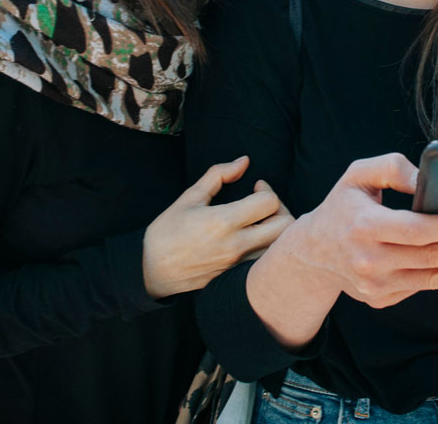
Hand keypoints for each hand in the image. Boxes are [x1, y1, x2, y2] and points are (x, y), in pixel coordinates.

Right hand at [142, 156, 291, 298]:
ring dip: (277, 230)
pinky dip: (268, 248)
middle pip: (285, 226)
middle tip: (265, 203)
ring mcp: (239, 264)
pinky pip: (266, 262)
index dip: (267, 189)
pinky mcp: (237, 276)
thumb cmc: (167, 232)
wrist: (152, 272)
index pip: (269, 202)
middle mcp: (236, 244)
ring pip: (279, 246)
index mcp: (224, 221)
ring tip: (261, 220)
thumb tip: (244, 161)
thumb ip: (218, 174)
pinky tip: (255, 237)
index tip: (256, 186)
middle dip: (281, 208)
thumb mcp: (189, 197)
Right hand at [287, 152, 437, 308]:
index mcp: (364, 227)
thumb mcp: (357, 174)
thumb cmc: (343, 206)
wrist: (314, 253)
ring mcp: (375, 286)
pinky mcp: (382, 300)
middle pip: (431, 258)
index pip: (416, 230)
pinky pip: (423, 287)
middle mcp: (369, 261)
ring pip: (432, 280)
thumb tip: (426, 176)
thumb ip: (391, 167)